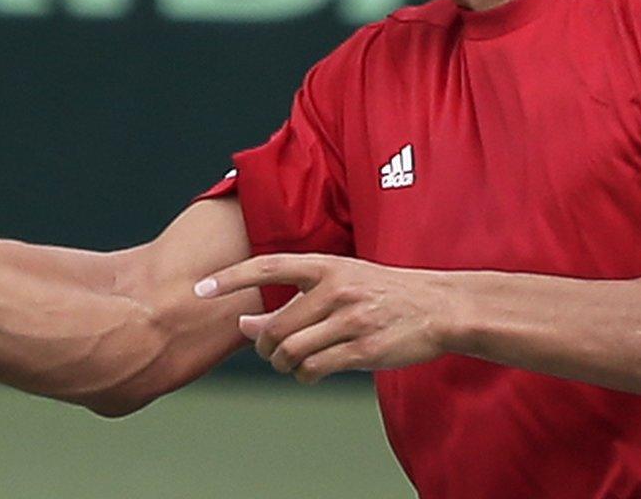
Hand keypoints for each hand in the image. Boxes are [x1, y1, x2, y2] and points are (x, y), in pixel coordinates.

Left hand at [196, 253, 455, 382]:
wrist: (440, 307)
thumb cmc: (381, 293)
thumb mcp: (338, 283)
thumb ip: (292, 301)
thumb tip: (243, 324)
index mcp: (325, 265)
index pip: (267, 266)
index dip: (231, 278)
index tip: (200, 288)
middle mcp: (335, 289)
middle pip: (274, 326)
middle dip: (263, 345)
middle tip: (269, 351)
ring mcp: (350, 320)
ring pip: (291, 351)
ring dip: (282, 364)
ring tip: (289, 362)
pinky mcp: (364, 351)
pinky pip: (314, 369)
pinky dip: (304, 375)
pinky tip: (311, 371)